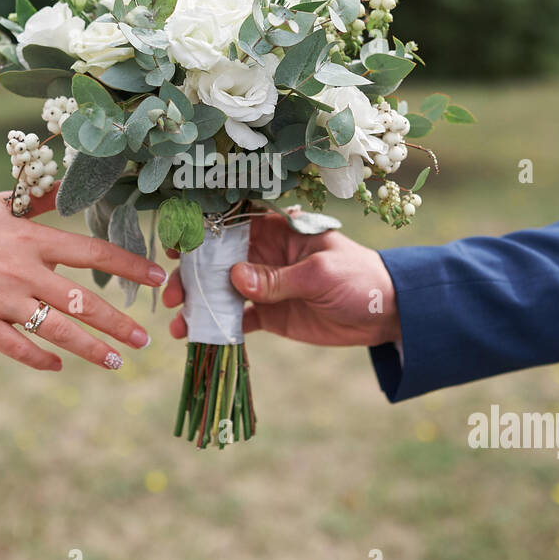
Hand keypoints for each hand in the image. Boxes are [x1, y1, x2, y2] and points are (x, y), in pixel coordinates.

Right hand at [0, 188, 165, 370]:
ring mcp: (2, 301)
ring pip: (58, 331)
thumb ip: (36, 201)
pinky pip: (18, 348)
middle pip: (83, 302)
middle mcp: (23, 272)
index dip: (127, 267)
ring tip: (117, 362)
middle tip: (144, 339)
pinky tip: (59, 366)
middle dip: (118, 323)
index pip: (92, 254)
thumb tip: (65, 183)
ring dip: (92, 349)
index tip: (156, 278)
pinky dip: (41, 359)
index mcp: (30, 240)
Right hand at [161, 210, 399, 347]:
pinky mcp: (269, 314)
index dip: (201, 230)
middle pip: (216, 259)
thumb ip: (278, 278)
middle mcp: (264, 254)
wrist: (386, 315)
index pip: (232, 223)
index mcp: (277, 230)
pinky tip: (197, 336)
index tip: (176, 243)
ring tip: (178, 322)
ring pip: (220, 291)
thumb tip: (235, 278)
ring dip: (198, 304)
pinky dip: (216, 327)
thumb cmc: (360, 279)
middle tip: (171, 295)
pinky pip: (236, 319)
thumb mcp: (321, 274)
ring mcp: (264, 285)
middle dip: (190, 275)